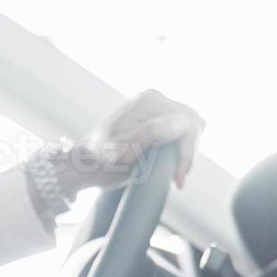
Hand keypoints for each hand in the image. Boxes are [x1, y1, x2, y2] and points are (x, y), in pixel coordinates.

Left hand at [60, 90, 205, 192]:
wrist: (84, 163)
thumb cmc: (99, 162)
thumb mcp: (123, 153)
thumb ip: (152, 134)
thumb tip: (183, 124)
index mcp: (148, 101)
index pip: (186, 125)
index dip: (186, 154)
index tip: (178, 180)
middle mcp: (154, 97)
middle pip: (192, 125)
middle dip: (188, 154)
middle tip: (176, 179)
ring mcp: (157, 106)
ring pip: (191, 128)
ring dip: (186, 152)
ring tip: (174, 174)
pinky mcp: (159, 117)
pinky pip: (183, 131)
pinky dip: (181, 149)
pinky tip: (172, 165)